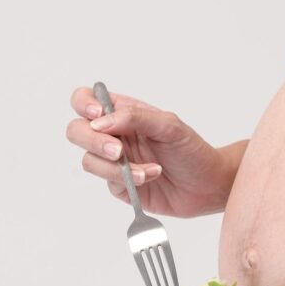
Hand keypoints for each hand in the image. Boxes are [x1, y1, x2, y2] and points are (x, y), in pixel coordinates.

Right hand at [65, 87, 239, 216]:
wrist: (208, 185)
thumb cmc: (192, 150)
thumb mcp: (169, 125)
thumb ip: (135, 117)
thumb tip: (100, 122)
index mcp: (122, 113)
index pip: (84, 100)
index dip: (83, 104)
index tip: (98, 115)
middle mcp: (113, 135)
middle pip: (76, 131)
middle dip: (93, 141)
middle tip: (119, 151)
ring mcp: (114, 162)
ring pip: (88, 161)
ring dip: (116, 167)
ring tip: (148, 170)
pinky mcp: (119, 186)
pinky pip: (107, 182)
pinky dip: (129, 180)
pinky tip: (150, 176)